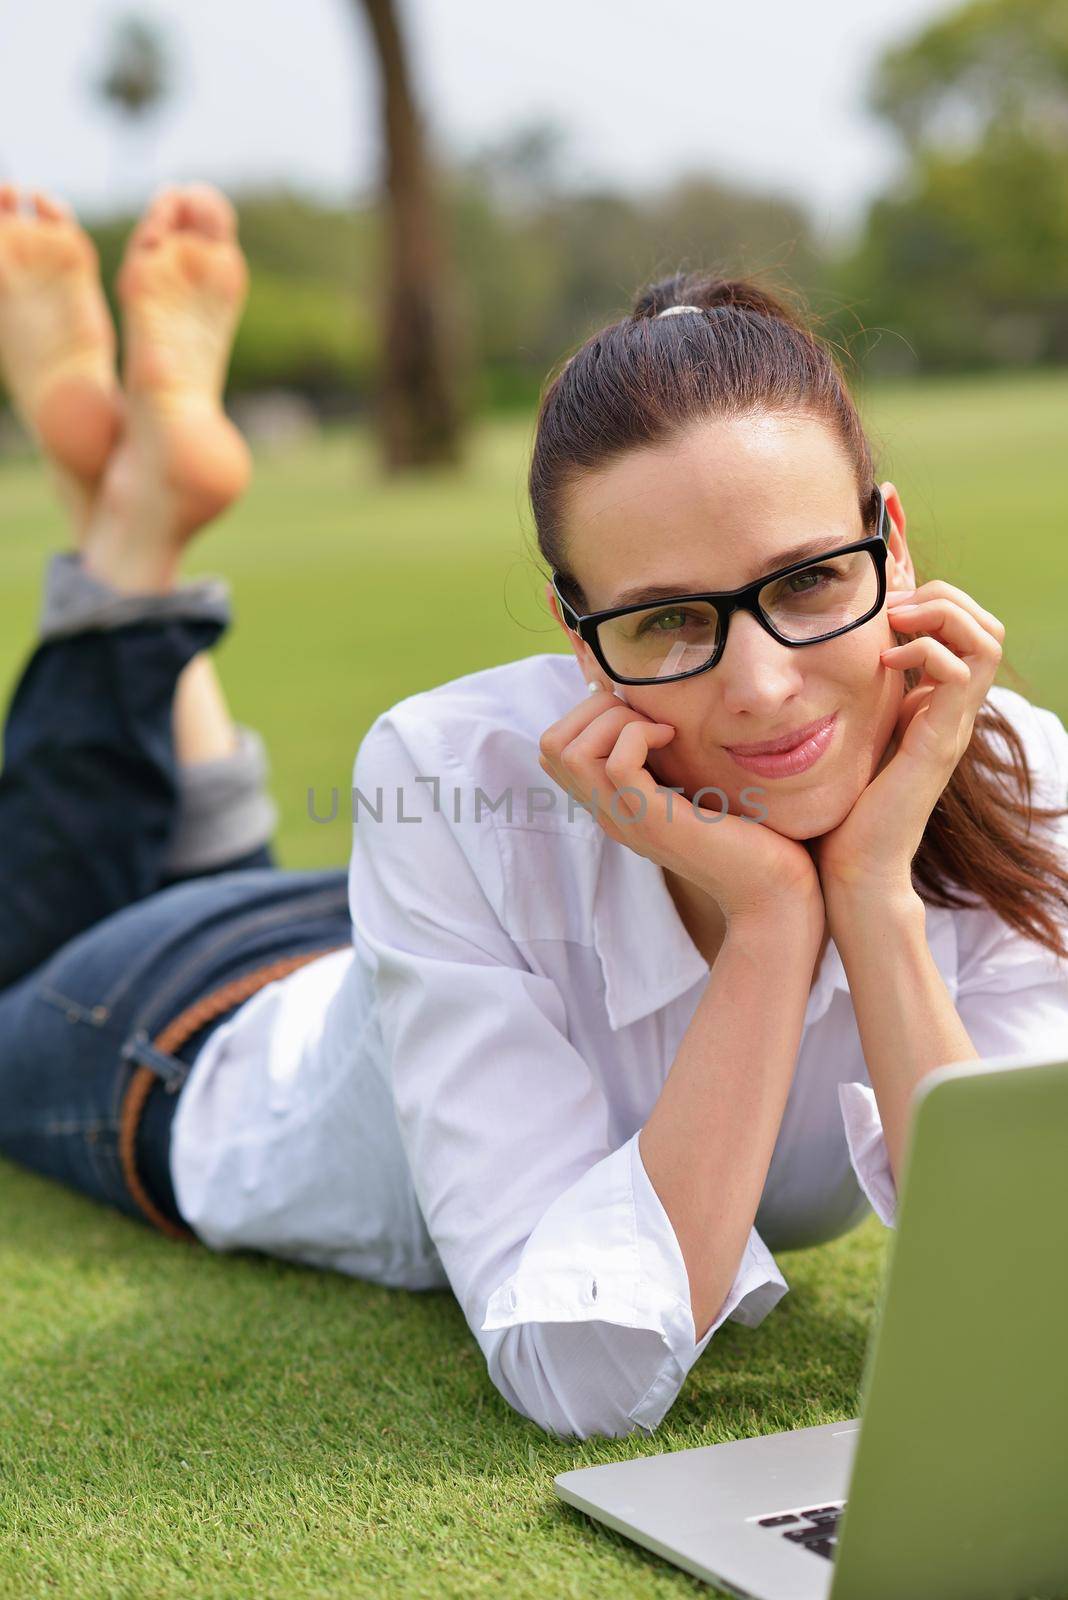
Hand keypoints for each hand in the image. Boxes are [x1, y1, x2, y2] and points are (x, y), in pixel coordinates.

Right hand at [539, 686, 823, 926]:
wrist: (771, 890)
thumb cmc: (746, 832)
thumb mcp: (692, 783)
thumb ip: (667, 757)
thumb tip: (660, 707)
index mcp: (611, 802)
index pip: (554, 750)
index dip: (587, 714)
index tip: (638, 713)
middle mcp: (607, 812)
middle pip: (551, 745)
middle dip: (594, 709)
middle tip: (646, 718)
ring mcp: (625, 819)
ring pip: (570, 751)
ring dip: (613, 720)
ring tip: (657, 728)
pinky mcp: (653, 821)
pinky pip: (617, 764)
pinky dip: (639, 735)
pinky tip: (673, 739)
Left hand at [812, 579, 1004, 897]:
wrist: (852, 868)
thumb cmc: (842, 808)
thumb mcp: (849, 734)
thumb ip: (852, 699)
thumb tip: (817, 662)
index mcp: (935, 706)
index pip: (967, 629)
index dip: (931, 602)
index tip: (880, 608)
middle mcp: (952, 712)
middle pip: (987, 625)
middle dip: (943, 597)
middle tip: (892, 609)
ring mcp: (951, 726)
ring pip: (986, 639)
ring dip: (941, 614)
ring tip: (894, 625)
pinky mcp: (939, 743)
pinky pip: (960, 675)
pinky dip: (927, 650)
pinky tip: (884, 663)